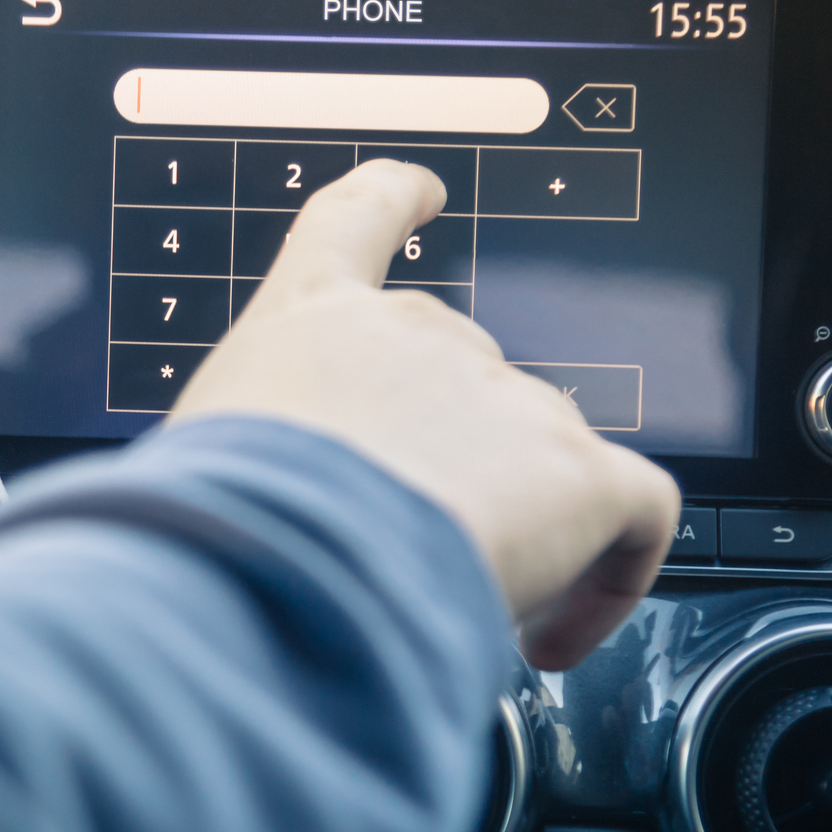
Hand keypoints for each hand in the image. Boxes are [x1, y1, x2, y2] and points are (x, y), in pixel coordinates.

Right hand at [169, 159, 679, 670]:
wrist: (278, 562)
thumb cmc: (210, 526)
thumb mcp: (196, 462)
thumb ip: (247, 463)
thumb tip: (259, 519)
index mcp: (311, 318)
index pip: (358, 219)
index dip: (394, 201)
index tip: (423, 193)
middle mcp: (417, 336)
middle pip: (464, 381)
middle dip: (448, 467)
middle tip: (403, 554)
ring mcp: (507, 397)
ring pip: (539, 458)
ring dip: (510, 533)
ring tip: (454, 617)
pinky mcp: (579, 472)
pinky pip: (634, 516)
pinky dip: (608, 579)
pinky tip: (552, 638)